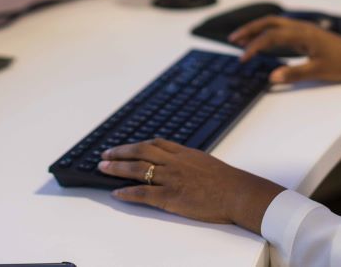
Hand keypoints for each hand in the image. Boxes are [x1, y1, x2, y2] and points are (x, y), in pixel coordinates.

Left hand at [98, 138, 284, 231]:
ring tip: (102, 168)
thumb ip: (190, 161)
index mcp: (184, 153)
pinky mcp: (170, 196)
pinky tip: (116, 193)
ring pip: (137, 169)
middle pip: (140, 152)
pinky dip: (127, 192)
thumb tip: (181, 163)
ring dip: (117, 168)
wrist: (237, 193)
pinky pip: (143, 193)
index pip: (155, 143)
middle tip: (105, 154)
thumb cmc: (227, 181)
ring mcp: (171, 178)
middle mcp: (174, 162)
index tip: (125, 146)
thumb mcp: (206, 162)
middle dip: (120, 152)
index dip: (137, 144)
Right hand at [228, 15, 340, 83]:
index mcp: (302, 33)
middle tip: (233, 39)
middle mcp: (300, 27)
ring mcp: (303, 29)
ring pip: (274, 23)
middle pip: (269, 22)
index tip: (243, 57)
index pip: (270, 36)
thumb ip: (294, 74)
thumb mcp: (319, 71)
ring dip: (257, 29)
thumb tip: (272, 77)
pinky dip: (268, 32)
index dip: (254, 46)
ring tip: (242, 39)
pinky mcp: (306, 34)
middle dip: (249, 29)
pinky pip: (281, 28)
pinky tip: (263, 41)